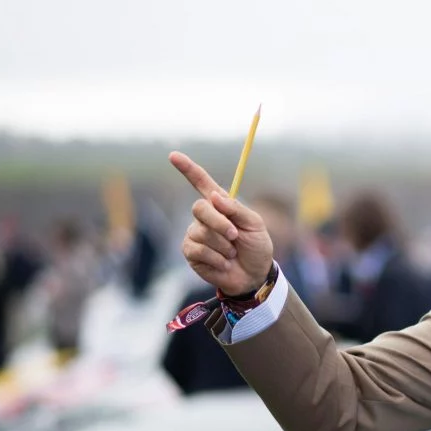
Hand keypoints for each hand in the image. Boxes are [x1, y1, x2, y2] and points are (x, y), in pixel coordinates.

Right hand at [169, 151, 274, 295]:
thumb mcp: (254, 224)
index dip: (188, 169)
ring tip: (232, 254)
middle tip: (235, 236)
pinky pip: (198, 250)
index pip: (201, 183)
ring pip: (200, 232)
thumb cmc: (256, 247)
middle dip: (219, 223)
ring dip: (222, 246)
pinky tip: (224, 263)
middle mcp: (205, 217)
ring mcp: (195, 234)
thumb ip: (236, 209)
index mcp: (221, 205)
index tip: (173, 155)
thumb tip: (213, 197)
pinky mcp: (191, 253)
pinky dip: (216, 258)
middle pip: (199, 208)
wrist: (254, 275)